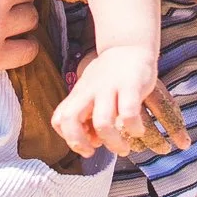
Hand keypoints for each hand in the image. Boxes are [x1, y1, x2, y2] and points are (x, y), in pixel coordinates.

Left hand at [53, 45, 187, 158]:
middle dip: (78, 143)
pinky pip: (129, 113)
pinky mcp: (131, 86)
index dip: (68, 137)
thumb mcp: (90, 91)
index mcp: (78, 94)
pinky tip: (138, 130)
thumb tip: (93, 141)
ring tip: (123, 148)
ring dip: (112, 142)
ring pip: (102, 122)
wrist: (129, 46)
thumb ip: (87, 114)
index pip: (59, 119)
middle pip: (70, 119)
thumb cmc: (110, 75)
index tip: (85, 144)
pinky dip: (133, 129)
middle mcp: (89, 91)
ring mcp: (109, 88)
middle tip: (94, 151)